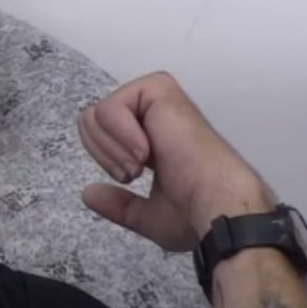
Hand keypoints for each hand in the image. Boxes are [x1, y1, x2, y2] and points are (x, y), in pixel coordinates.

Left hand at [78, 71, 273, 250]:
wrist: (217, 210)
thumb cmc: (195, 215)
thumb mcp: (148, 215)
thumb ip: (119, 204)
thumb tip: (89, 194)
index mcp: (155, 141)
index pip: (103, 133)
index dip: (105, 157)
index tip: (131, 178)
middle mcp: (157, 119)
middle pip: (92, 119)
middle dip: (103, 153)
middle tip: (133, 172)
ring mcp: (160, 104)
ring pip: (98, 111)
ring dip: (112, 147)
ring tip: (141, 164)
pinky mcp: (162, 92)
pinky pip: (112, 104)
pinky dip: (118, 132)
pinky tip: (145, 151)